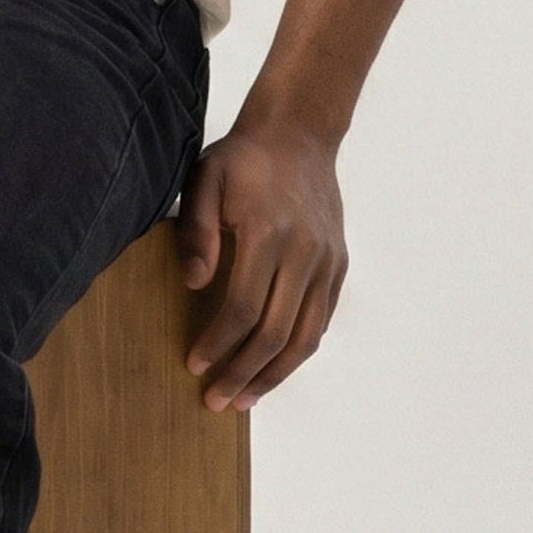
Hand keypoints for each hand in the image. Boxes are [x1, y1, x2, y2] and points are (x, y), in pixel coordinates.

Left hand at [176, 118, 347, 411]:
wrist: (298, 132)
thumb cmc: (243, 157)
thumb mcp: (205, 177)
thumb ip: (197, 230)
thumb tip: (194, 283)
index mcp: (267, 233)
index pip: (242, 307)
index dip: (217, 342)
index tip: (194, 365)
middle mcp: (304, 253)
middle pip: (275, 333)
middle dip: (243, 373)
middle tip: (215, 400)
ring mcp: (326, 261)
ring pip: (305, 337)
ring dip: (274, 374)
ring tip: (244, 399)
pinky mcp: (338, 265)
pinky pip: (321, 321)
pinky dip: (298, 351)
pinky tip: (274, 367)